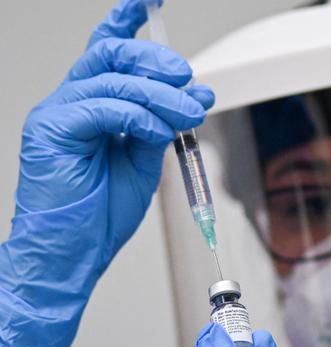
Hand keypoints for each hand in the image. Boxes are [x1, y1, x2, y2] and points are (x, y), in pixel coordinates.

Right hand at [0, 0, 214, 346]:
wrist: (74, 253)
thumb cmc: (101, 213)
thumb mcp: (144, 162)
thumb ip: (161, 127)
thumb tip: (193, 98)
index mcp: (93, 105)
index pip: (109, 52)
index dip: (128, 20)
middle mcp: (72, 101)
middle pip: (113, 54)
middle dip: (158, 61)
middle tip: (189, 83)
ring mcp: (58, 113)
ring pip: (113, 77)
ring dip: (161, 94)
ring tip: (189, 113)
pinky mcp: (51, 129)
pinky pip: (104, 106)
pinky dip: (139, 115)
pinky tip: (158, 131)